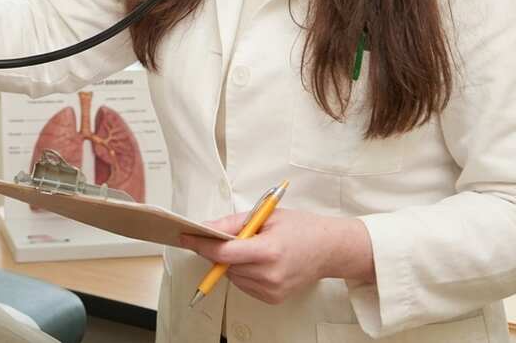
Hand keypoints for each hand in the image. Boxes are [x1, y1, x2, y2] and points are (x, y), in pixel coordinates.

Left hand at [179, 208, 374, 304]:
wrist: (330, 250)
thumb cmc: (301, 229)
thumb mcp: (266, 216)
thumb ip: (233, 223)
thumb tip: (205, 227)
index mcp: (269, 251)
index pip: (224, 252)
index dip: (201, 244)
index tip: (185, 237)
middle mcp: (270, 275)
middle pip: (225, 264)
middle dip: (218, 250)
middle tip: (227, 235)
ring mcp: (272, 290)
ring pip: (232, 275)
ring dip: (231, 262)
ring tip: (252, 247)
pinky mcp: (273, 298)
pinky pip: (244, 284)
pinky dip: (243, 272)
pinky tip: (259, 261)